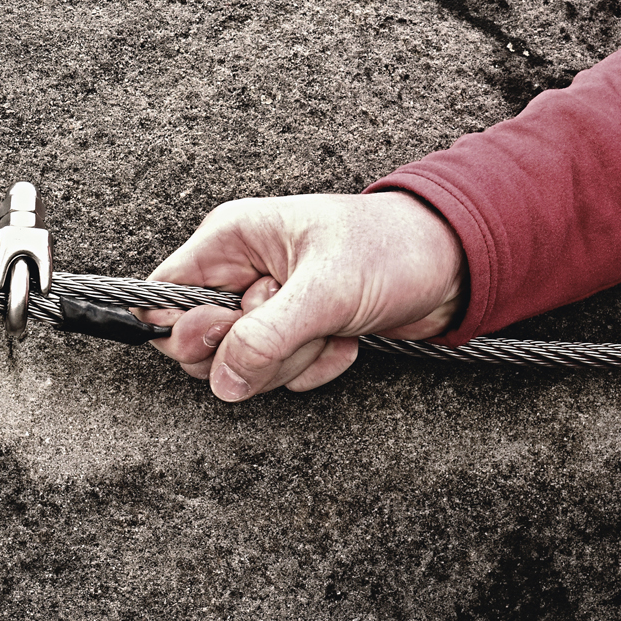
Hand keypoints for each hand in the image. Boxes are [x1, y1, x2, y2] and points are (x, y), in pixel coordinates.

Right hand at [142, 191, 466, 400]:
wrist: (456, 264)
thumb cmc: (394, 250)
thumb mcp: (327, 290)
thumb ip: (267, 337)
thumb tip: (221, 380)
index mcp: (230, 241)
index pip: (163, 299)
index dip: (186, 330)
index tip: (229, 335)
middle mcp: (237, 273)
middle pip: (198, 345)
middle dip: (253, 351)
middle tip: (298, 325)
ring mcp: (263, 306)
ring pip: (239, 366)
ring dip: (291, 360)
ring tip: (331, 326)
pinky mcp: (290, 334)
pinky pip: (275, 374)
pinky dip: (312, 367)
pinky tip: (343, 338)